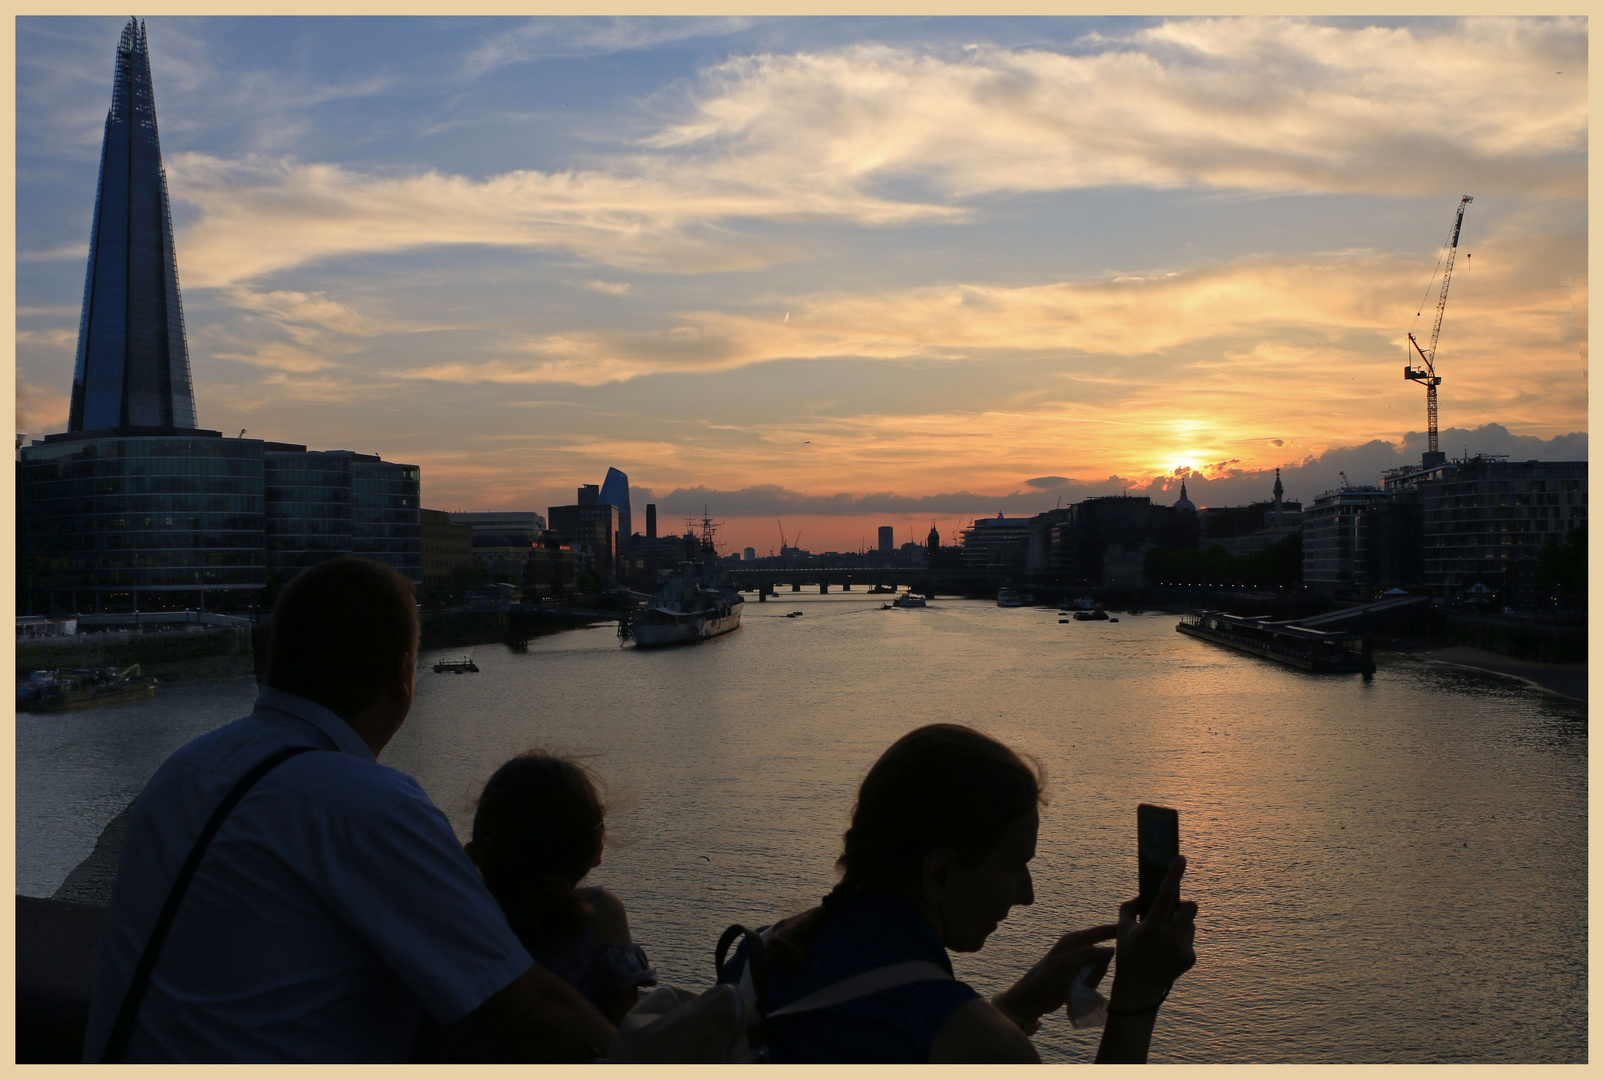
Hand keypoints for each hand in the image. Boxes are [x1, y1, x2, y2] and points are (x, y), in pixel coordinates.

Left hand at [999, 924, 1116, 1022]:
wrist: (1034, 997)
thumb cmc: (1048, 976)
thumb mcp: (1068, 963)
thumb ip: (1090, 954)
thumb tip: (1111, 949)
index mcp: (1074, 940)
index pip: (1099, 932)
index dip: (1114, 930)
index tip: (1130, 928)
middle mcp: (1078, 949)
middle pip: (1103, 954)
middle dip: (1099, 968)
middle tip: (1088, 978)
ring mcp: (1079, 964)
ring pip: (1100, 968)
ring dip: (1093, 978)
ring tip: (1080, 984)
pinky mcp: (1079, 976)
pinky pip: (1094, 978)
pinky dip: (1090, 985)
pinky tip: (1079, 989)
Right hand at [1109, 854, 1196, 1011]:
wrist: (1139, 989)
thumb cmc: (1128, 954)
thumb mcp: (1123, 929)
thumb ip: (1130, 908)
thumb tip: (1144, 895)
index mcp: (1153, 927)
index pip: (1167, 895)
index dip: (1174, 875)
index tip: (1181, 858)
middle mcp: (1171, 938)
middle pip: (1190, 907)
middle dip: (1184, 904)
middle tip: (1172, 909)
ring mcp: (1183, 949)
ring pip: (1190, 923)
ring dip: (1180, 923)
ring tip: (1163, 937)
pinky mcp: (1191, 958)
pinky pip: (1189, 938)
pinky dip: (1180, 939)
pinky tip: (1167, 951)